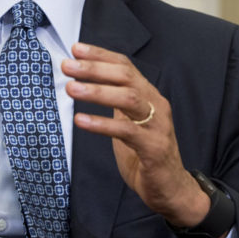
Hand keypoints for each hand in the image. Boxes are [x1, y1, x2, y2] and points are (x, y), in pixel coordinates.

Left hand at [63, 43, 208, 228]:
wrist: (171, 189)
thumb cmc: (145, 153)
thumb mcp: (128, 122)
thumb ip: (115, 103)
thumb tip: (88, 83)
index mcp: (149, 96)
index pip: (125, 66)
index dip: (101, 55)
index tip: (75, 49)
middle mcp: (156, 105)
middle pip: (126, 77)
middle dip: (95, 69)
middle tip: (67, 66)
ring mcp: (157, 125)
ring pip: (128, 98)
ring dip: (97, 91)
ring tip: (71, 89)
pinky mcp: (154, 147)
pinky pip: (127, 131)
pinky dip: (102, 124)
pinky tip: (81, 121)